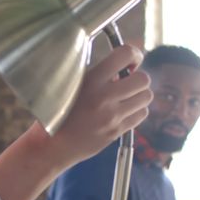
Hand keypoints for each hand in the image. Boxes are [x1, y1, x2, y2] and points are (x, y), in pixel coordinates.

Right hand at [37, 44, 152, 166]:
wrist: (53, 145)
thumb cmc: (59, 112)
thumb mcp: (72, 84)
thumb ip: (97, 73)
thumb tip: (121, 66)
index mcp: (91, 80)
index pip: (125, 55)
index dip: (134, 54)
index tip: (131, 59)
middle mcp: (104, 97)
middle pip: (143, 79)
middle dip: (138, 77)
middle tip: (127, 81)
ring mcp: (112, 117)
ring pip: (146, 97)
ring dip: (139, 94)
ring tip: (126, 96)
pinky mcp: (117, 131)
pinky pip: (141, 114)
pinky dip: (137, 110)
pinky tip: (123, 110)